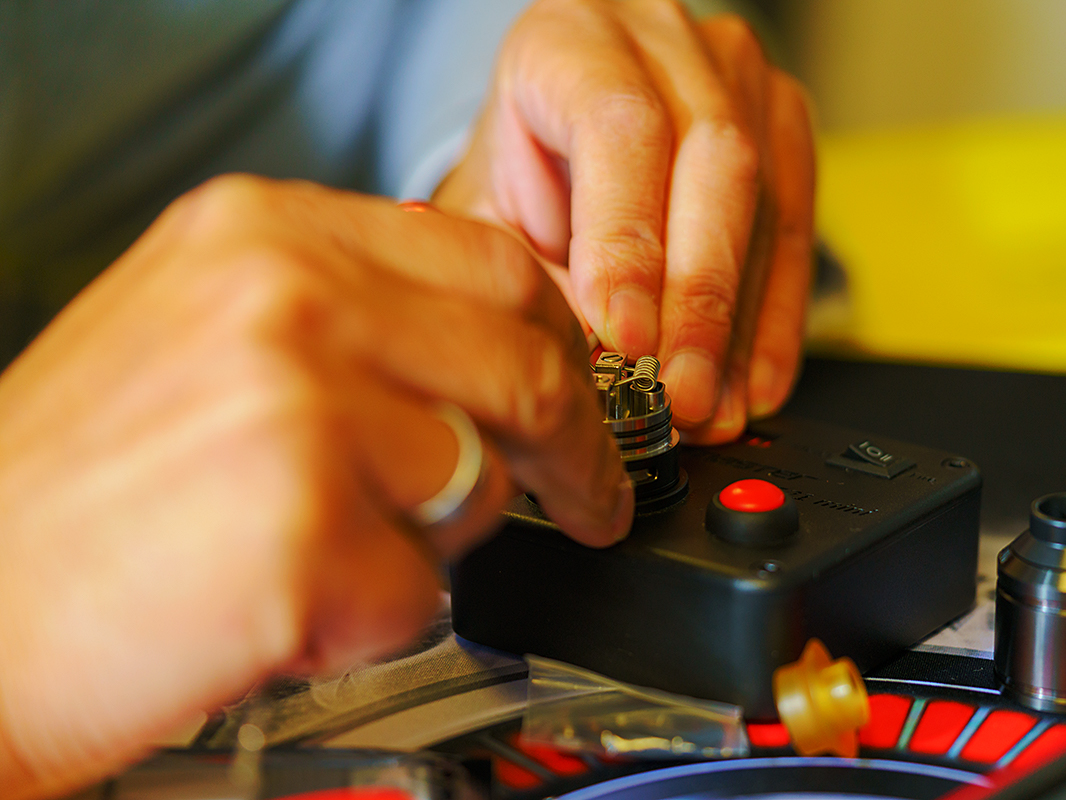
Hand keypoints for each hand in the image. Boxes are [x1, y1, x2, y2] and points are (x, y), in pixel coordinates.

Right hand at [0, 176, 631, 799]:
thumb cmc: (76, 493)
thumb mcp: (205, 333)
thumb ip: (349, 316)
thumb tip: (485, 341)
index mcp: (267, 233)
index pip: (492, 263)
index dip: (559, 342)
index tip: (582, 394)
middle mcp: (287, 298)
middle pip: (524, 357)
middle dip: (578, 444)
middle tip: (584, 495)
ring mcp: (299, 408)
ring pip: (485, 481)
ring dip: (438, 542)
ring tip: (329, 556)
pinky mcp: (302, 532)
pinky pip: (424, 588)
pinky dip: (376, 617)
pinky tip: (282, 607)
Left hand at [434, 0, 814, 442]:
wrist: (555, 131)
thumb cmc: (519, 173)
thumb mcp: (488, 220)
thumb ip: (530, 279)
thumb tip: (590, 370)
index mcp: (570, 38)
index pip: (617, 127)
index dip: (627, 240)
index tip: (622, 338)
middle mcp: (664, 39)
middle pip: (712, 161)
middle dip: (697, 300)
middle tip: (678, 396)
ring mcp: (737, 75)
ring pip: (765, 201)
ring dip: (739, 325)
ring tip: (710, 410)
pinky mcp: (784, 123)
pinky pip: (798, 229)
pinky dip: (776, 320)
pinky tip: (752, 386)